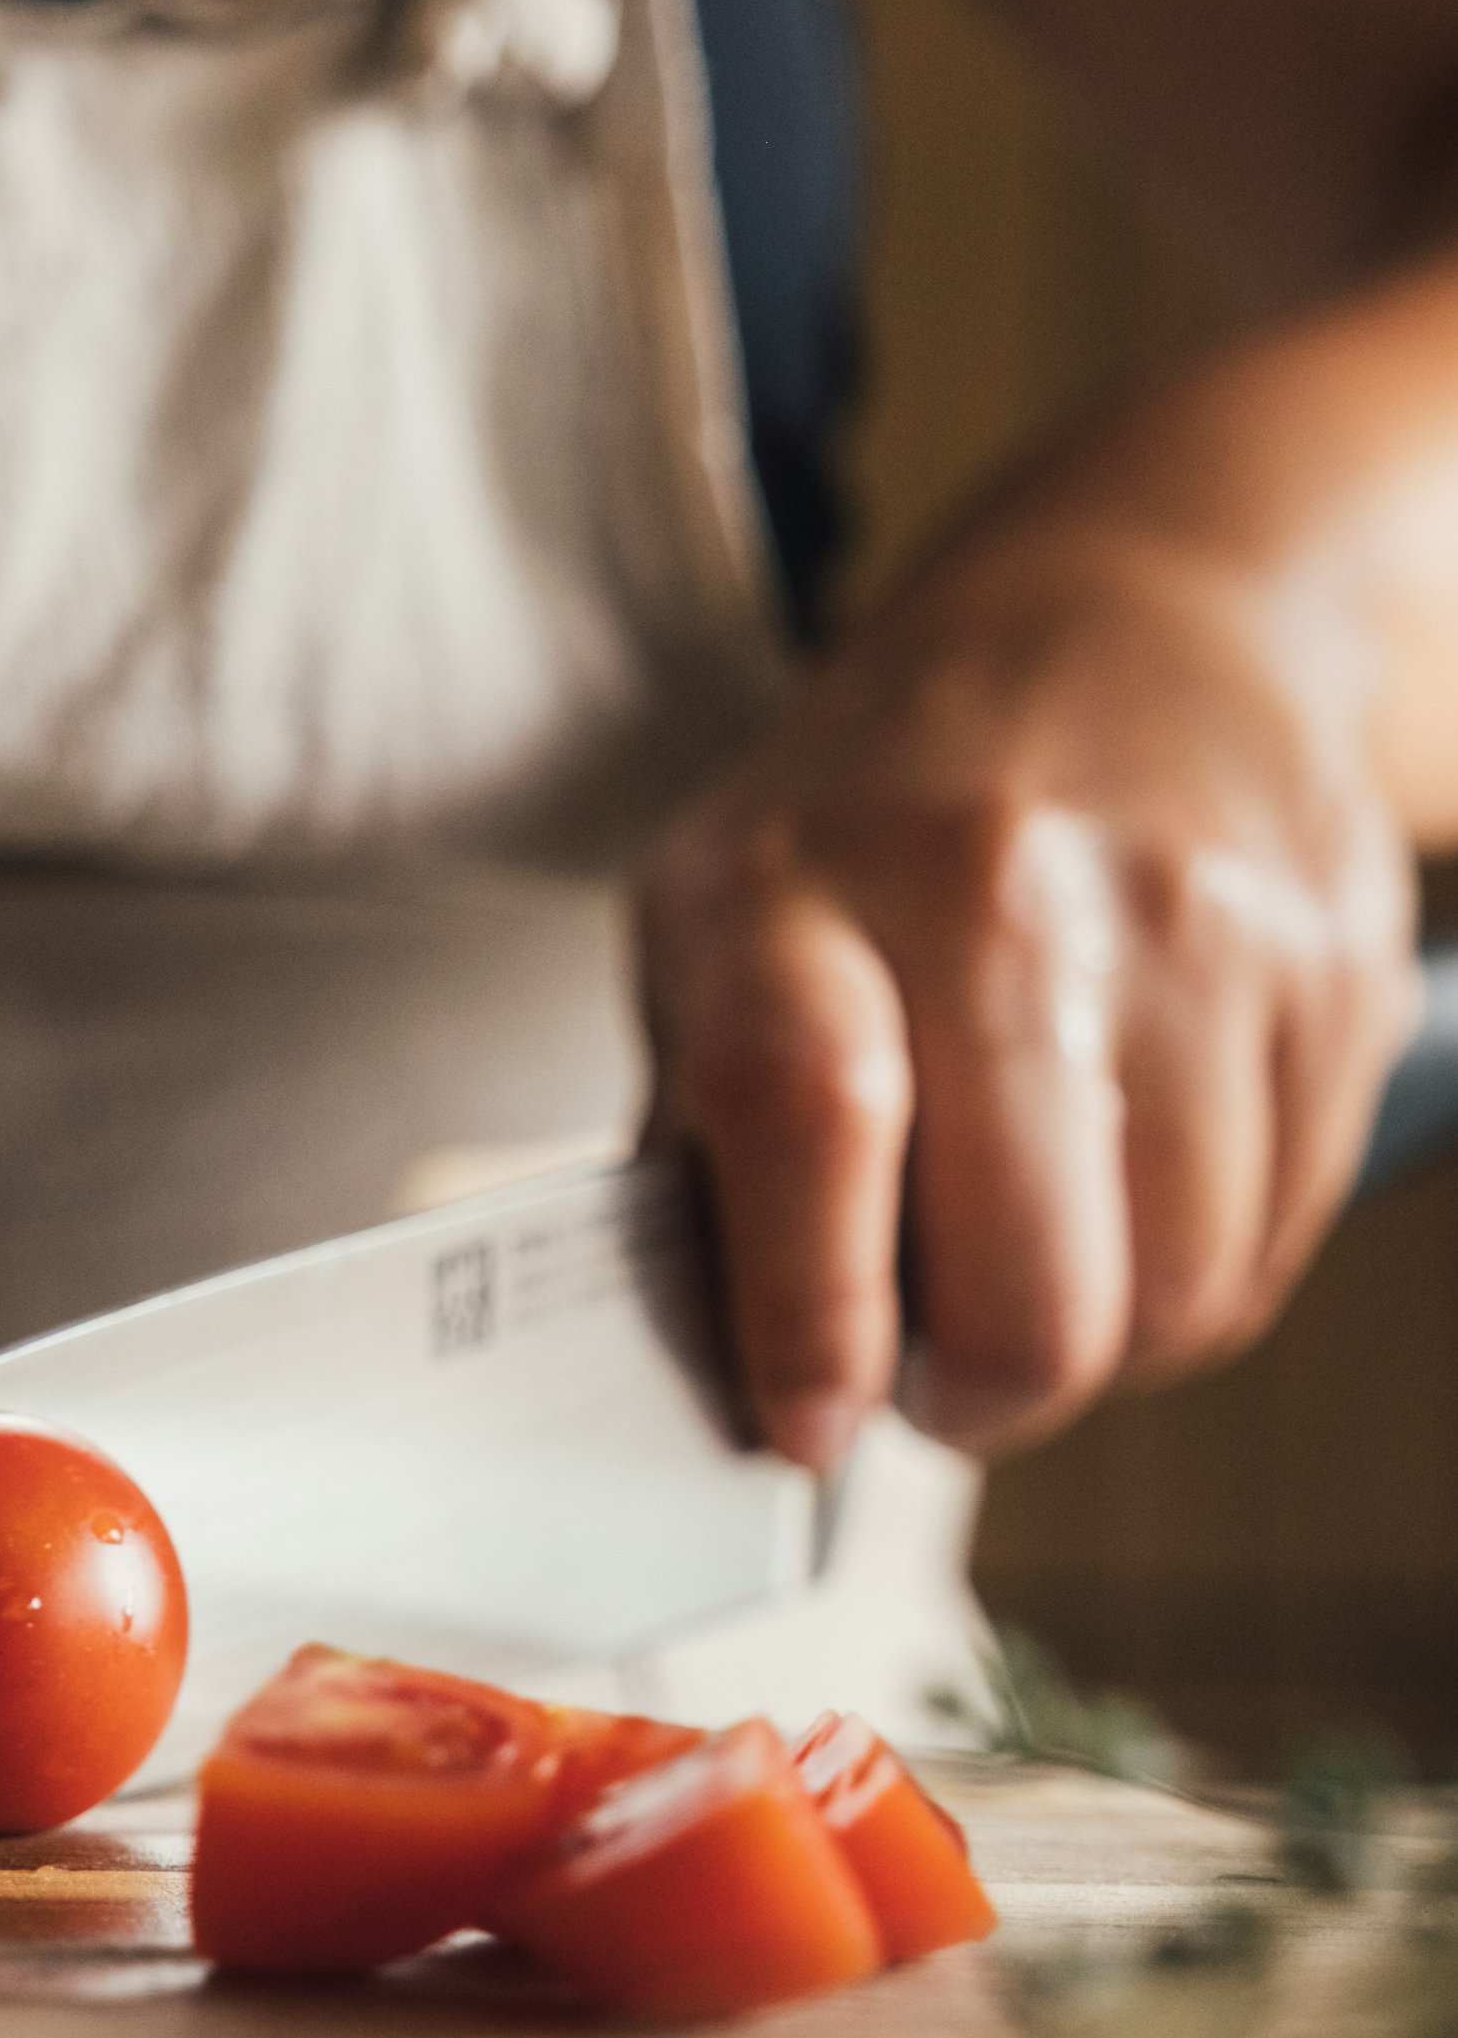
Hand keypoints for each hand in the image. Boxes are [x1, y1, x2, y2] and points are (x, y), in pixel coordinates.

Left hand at [634, 527, 1417, 1468]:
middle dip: (979, 1394)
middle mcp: (1003, 892)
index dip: (812, 1322)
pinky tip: (1129, 1188)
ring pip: (1175, 1296)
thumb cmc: (883, 814)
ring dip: (1099, 1342)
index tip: (809, 1425)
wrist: (1135, 612)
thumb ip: (705, 1147)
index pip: (813, 1119)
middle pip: (1034, 1285)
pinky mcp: (1332, 972)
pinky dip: (1194, 1275)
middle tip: (935, 1369)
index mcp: (802, 886)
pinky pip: (1271, 1245)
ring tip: (1032, 1258)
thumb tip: (734, 1382)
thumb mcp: (716, 926)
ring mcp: (1195, 928)